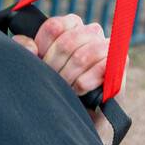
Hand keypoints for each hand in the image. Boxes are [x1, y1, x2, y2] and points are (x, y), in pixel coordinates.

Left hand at [12, 13, 127, 97]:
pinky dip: (86, 82)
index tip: (39, 63)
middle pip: (67, 42)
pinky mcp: (119, 64)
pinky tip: (80, 89)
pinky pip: (102, 66)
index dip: (42, 48)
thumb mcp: (35, 67)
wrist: (76, 118)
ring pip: (83, 56)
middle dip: (55, 67)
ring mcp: (106, 46)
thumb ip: (24, 50)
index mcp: (69, 26)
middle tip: (53, 82)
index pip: (53, 26)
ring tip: (66, 89)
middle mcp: (90, 32)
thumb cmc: (55, 88)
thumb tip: (30, 46)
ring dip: (70, 77)